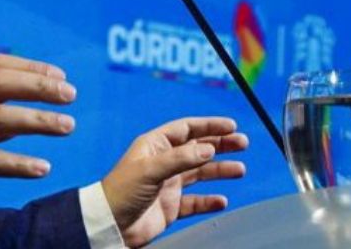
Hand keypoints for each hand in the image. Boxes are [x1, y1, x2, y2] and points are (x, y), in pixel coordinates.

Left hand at [101, 117, 247, 246]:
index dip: (209, 126)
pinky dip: (209, 201)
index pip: (187, 129)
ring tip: (240, 170)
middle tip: (242, 143)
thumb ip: (181, 158)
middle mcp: (164, 162)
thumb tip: (210, 148)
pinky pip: (195, 202)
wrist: (108, 225)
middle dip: (221, 144)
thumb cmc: (120, 192)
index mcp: (155, 146)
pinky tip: (221, 201)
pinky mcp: (170, 206)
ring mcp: (168, 184)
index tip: (231, 126)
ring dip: (220, 169)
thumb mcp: (150, 169)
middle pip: (198, 148)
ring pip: (200, 173)